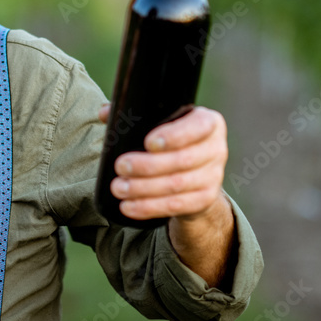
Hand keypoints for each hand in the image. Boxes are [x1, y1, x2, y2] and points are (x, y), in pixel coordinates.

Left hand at [99, 104, 226, 220]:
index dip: (174, 136)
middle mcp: (216, 148)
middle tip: (120, 166)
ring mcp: (213, 176)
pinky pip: (176, 206)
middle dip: (148, 166)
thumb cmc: (172, 140)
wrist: (195, 173)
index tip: (148, 143)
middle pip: (183, 160)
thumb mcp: (162, 122)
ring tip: (118, 187)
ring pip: (177, 185)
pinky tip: (129, 206)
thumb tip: (104, 113)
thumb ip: (135, 114)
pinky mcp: (205, 199)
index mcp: (208, 122)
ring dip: (144, 189)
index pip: (197, 127)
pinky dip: (149, 207)